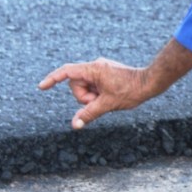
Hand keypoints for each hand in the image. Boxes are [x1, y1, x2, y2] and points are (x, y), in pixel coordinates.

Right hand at [38, 38, 191, 128]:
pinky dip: (97, 94)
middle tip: (99, 101)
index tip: (41, 87)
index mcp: (93, 69)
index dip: (52, 79)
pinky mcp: (105, 74)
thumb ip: (89, 113)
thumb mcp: (107, 104)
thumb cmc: (131, 91)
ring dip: (92, 97)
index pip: (67, 72)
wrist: (150, 83)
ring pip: (85, 87)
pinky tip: (109, 96)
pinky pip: (93, 86)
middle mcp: (95, 66)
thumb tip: (75, 125)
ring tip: (107, 98)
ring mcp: (100, 70)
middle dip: (84, 96)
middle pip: (76, 85)